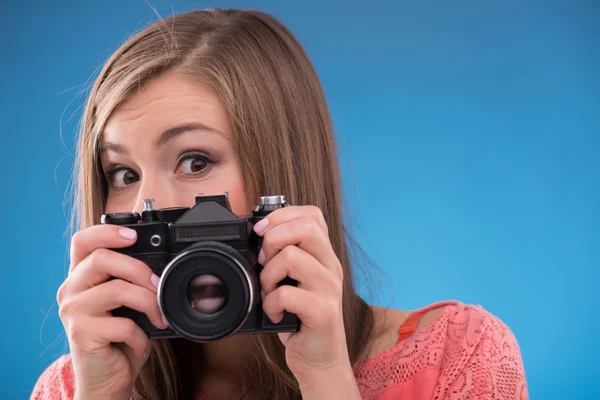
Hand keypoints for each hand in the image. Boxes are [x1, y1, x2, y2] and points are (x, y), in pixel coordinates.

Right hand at [57, 224, 167, 398]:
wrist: (108, 379)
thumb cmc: (119, 338)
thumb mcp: (126, 304)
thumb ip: (131, 281)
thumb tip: (162, 269)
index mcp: (81, 276)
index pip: (82, 241)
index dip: (106, 232)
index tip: (133, 235)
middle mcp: (70, 289)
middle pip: (102, 259)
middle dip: (139, 269)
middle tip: (159, 285)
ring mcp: (72, 311)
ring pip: (116, 289)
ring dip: (148, 302)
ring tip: (159, 317)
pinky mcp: (80, 333)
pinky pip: (122, 324)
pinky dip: (141, 335)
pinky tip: (142, 343)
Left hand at [254, 205, 354, 386]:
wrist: (320, 358)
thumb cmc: (300, 318)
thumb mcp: (294, 281)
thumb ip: (284, 257)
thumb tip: (256, 236)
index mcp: (323, 255)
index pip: (312, 214)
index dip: (282, 215)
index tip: (261, 232)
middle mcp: (331, 267)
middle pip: (305, 227)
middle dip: (273, 239)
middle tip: (265, 262)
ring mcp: (329, 288)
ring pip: (291, 257)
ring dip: (268, 275)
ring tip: (268, 291)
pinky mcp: (323, 312)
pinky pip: (286, 294)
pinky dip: (271, 304)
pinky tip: (274, 313)